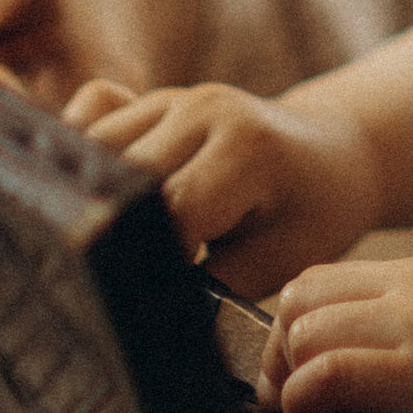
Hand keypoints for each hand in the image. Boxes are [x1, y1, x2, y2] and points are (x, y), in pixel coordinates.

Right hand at [59, 79, 380, 294]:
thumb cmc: (312, 214)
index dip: (151, 264)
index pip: (170, 212)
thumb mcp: (278, 261)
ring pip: (92, 151)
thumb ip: (214, 287)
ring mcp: (171, 98)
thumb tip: (152, 314)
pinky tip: (90, 203)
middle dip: (113, 238)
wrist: (331, 154)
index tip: (140, 308)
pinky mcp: (148, 101)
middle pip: (121, 181)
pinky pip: (91, 122)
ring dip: (89, 201)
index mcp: (244, 148)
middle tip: (110, 287)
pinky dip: (80, 162)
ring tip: (97, 253)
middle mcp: (201, 110)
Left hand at [259, 256, 412, 412]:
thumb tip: (354, 385)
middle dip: (280, 356)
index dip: (295, 330)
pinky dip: (307, 409)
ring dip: (291, 389)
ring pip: (305, 333)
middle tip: (293, 410)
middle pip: (300, 297)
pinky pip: (326, 375)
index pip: (323, 280)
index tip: (299, 381)